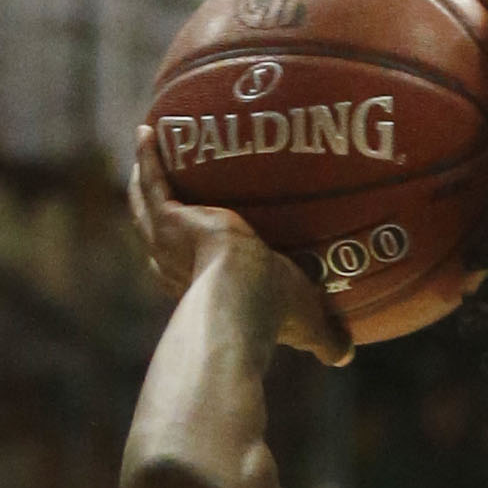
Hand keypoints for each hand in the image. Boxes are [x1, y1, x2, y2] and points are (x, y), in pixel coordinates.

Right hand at [124, 136, 348, 363]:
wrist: (245, 295)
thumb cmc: (276, 313)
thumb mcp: (305, 321)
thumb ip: (325, 338)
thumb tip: (346, 356)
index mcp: (199, 287)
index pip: (183, 267)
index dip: (182, 250)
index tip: (191, 230)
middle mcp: (173, 265)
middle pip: (153, 230)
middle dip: (152, 206)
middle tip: (155, 179)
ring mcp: (166, 241)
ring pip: (144, 203)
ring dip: (141, 178)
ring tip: (146, 146)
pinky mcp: (169, 219)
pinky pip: (153, 180)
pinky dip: (147, 156)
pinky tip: (148, 130)